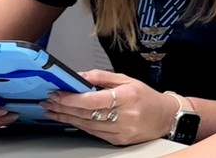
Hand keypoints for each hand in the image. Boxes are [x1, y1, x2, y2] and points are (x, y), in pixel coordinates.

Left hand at [43, 70, 179, 145]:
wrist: (166, 117)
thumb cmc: (147, 97)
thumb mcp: (127, 79)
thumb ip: (102, 77)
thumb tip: (80, 76)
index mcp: (127, 97)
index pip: (92, 100)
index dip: (71, 98)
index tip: (58, 94)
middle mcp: (124, 115)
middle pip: (86, 113)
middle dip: (63, 107)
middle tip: (49, 102)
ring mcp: (121, 130)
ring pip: (87, 125)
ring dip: (67, 118)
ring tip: (54, 111)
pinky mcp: (119, 140)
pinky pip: (94, 133)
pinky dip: (80, 125)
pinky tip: (70, 119)